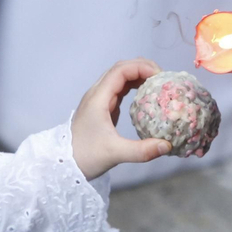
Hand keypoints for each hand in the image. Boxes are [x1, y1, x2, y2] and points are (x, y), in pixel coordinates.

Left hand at [71, 59, 173, 179]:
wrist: (64, 164)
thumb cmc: (85, 156)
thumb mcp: (114, 154)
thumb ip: (141, 151)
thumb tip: (166, 146)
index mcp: (97, 99)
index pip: (120, 70)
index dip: (141, 68)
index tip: (160, 76)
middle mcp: (97, 94)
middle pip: (120, 69)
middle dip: (142, 68)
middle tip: (162, 78)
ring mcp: (98, 100)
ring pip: (119, 77)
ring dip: (138, 75)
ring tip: (158, 84)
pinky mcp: (101, 108)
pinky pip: (119, 89)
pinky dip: (133, 86)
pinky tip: (146, 95)